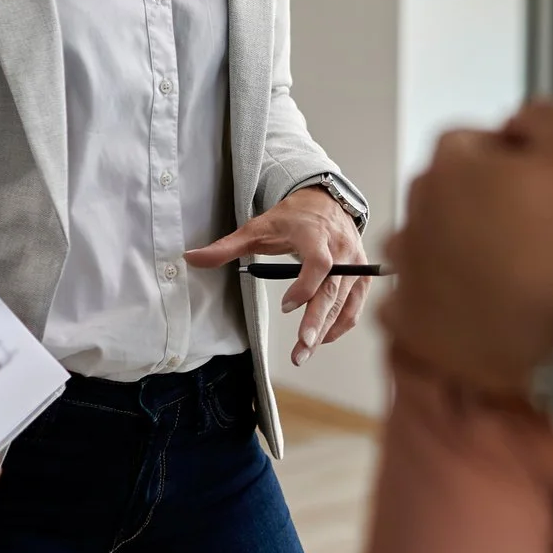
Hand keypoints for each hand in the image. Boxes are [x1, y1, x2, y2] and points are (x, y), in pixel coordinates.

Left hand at [184, 186, 368, 364]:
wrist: (326, 200)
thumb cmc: (293, 217)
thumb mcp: (257, 227)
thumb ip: (226, 246)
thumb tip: (191, 258)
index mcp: (315, 234)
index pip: (319, 261)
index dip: (305, 285)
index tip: (286, 305)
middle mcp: (340, 248)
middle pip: (333, 289)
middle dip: (318, 320)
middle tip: (303, 347)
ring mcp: (355, 262)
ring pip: (345, 301)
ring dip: (327, 330)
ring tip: (306, 352)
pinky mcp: (362, 274)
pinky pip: (355, 305)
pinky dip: (341, 324)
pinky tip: (323, 338)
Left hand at [381, 100, 552, 394]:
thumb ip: (539, 117)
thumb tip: (516, 123)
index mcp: (450, 166)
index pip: (465, 144)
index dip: (504, 161)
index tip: (531, 186)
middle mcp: (417, 215)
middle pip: (439, 194)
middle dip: (474, 203)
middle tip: (526, 231)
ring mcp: (411, 273)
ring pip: (422, 246)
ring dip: (451, 251)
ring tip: (504, 272)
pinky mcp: (414, 326)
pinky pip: (411, 302)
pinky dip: (437, 302)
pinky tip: (478, 306)